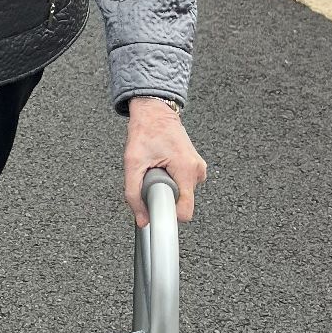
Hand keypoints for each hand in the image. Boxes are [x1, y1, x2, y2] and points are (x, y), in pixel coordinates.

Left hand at [123, 97, 205, 228]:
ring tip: (158, 168)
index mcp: (187, 169)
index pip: (185, 212)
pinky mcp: (195, 167)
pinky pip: (183, 186)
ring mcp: (198, 169)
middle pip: (182, 203)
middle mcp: (197, 170)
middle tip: (152, 176)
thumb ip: (133, 194)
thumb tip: (142, 220)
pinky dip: (172, 181)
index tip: (156, 209)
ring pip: (182, 194)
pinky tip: (164, 167)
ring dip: (167, 187)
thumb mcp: (132, 164)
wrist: (154, 112)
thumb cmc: (145, 132)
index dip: (168, 215)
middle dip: (164, 195)